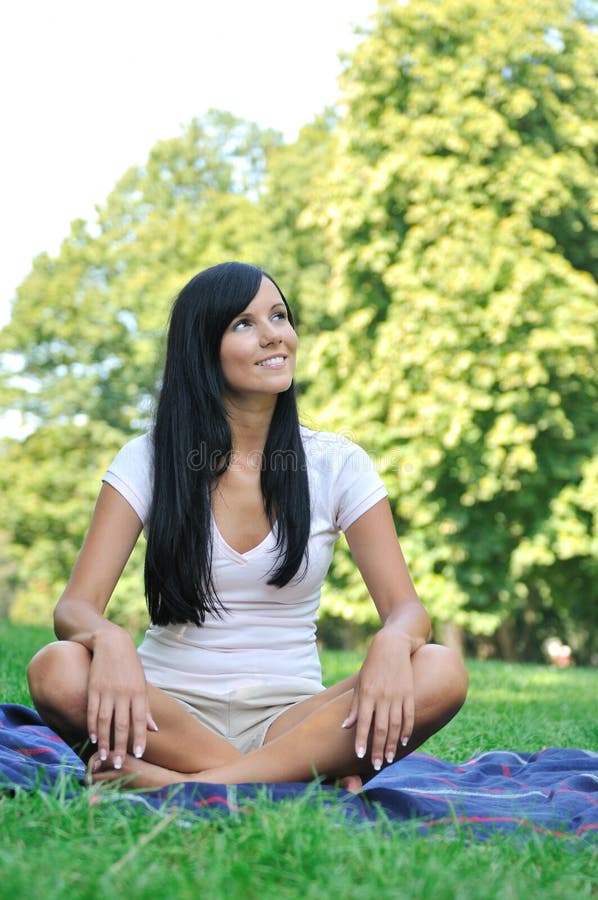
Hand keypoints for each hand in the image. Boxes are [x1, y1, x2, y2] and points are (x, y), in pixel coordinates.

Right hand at [86, 626, 157, 767]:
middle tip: (117, 764)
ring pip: (105, 721)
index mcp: (138, 692)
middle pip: (121, 724)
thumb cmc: (129, 665)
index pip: (139, 720)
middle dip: (119, 746)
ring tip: (102, 757)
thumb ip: (145, 707)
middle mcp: (123, 693)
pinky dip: (92, 725)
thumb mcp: (141, 683)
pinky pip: (92, 710)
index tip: (138, 755)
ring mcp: (107, 690)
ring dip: (103, 741)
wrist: (111, 641)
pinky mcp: (93, 687)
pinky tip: (92, 738)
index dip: (139, 738)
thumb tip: (154, 729)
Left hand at [342, 629, 414, 770]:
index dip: (361, 740)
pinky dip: (407, 730)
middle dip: (378, 749)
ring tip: (390, 759)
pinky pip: (409, 716)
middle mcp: (382, 696)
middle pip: (380, 728)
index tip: (359, 756)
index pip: (363, 722)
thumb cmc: (372, 666)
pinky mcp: (409, 693)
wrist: (392, 645)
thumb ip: (354, 706)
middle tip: (376, 765)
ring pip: (395, 726)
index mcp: (367, 694)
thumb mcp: (360, 684)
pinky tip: (404, 742)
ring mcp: (397, 695)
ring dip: (392, 744)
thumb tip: (346, 727)